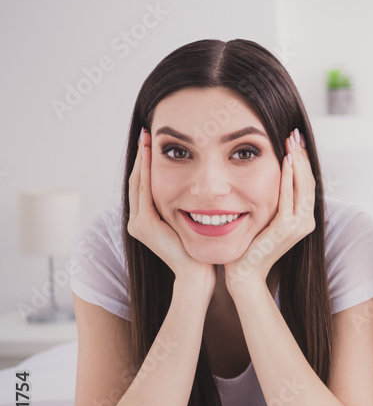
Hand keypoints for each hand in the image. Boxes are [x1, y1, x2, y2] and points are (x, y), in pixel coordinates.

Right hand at [127, 128, 214, 297]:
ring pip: (138, 183)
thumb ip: (186, 206)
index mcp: (146, 220)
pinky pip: (145, 192)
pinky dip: (147, 172)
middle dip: (142, 155)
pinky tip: (153, 155)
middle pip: (137, 180)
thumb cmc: (202, 251)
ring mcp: (138, 223)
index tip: (153, 140)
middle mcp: (137, 221)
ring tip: (147, 138)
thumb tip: (196, 187)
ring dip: (143, 159)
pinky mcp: (144, 225)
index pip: (144, 184)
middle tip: (146, 132)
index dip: (146, 162)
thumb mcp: (190, 222)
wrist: (198, 273)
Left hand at [226, 129, 315, 295]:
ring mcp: (299, 226)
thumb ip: (272, 201)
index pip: (306, 183)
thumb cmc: (249, 246)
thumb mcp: (264, 218)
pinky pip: (289, 196)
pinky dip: (288, 177)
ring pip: (303, 185)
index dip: (302, 160)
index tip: (294, 140)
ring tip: (291, 141)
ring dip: (298, 161)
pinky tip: (285, 161)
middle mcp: (306, 222)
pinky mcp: (287, 228)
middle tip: (294, 133)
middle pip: (309, 181)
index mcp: (303, 219)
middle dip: (302, 155)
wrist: (244, 273)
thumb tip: (267, 177)